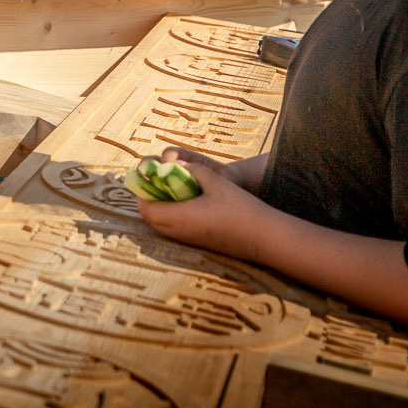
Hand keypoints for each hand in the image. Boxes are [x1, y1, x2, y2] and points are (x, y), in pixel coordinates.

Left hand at [133, 148, 276, 261]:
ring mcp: (189, 241)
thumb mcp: (217, 182)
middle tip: (158, 183)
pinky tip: (188, 204)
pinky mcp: (199, 244)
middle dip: (150, 200)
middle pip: (151, 219)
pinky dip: (174, 217)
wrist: (265, 238)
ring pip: (163, 226)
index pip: (146, 208)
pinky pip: (175, 231)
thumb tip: (179, 163)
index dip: (142, 193)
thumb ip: (195, 170)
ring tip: (172, 190)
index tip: (147, 178)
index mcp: (179, 217)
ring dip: (162, 209)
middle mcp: (179, 233)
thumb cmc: (241, 208)